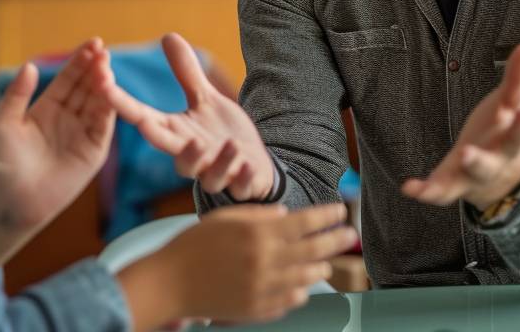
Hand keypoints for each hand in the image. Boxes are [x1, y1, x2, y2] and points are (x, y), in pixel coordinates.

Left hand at [0, 39, 115, 269]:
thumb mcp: (3, 123)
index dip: (80, 61)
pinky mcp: (92, 153)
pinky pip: (103, 126)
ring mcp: (81, 135)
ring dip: (104, 84)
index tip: (93, 43)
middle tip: (102, 49)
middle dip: (95, 67)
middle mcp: (67, 119)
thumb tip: (30, 65)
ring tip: (106, 66)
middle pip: (86, 87)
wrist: (8, 202)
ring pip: (98, 103)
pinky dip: (108, 108)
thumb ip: (18, 94)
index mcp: (46, 108)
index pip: (68, 78)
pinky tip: (109, 91)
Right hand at [106, 33, 272, 199]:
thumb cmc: (221, 133)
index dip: (122, 103)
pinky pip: (239, 186)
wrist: (253, 167)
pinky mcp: (240, 185)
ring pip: (206, 175)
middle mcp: (191, 155)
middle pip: (166, 148)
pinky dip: (243, 177)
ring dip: (214, 161)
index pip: (143, 117)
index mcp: (177, 133)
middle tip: (145, 125)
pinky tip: (248, 166)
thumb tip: (167, 35)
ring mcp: (215, 173)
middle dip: (155, 137)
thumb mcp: (205, 99)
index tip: (103, 86)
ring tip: (230, 145)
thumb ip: (186, 73)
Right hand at [116, 202, 356, 331]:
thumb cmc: (193, 245)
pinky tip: (304, 287)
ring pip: (305, 277)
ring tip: (327, 264)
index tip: (341, 211)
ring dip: (320, 268)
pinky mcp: (257, 309)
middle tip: (350, 235)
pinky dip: (300, 292)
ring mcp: (263, 287)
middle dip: (335, 240)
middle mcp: (265, 259)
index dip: (326, 216)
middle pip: (312, 249)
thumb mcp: (224, 218)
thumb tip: (287, 214)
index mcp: (257, 232)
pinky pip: (289, 301)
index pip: (304, 222)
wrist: (170, 283)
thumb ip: (258, 215)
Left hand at [401, 43, 519, 210]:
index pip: (518, 134)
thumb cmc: (498, 135)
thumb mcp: (507, 107)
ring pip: (464, 178)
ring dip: (459, 170)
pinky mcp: (451, 185)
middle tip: (468, 152)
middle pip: (490, 161)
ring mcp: (470, 175)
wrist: (495, 181)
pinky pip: (438, 192)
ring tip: (456, 158)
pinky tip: (409, 188)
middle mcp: (492, 161)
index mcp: (507, 142)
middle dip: (482, 156)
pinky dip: (425, 191)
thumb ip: (516, 79)